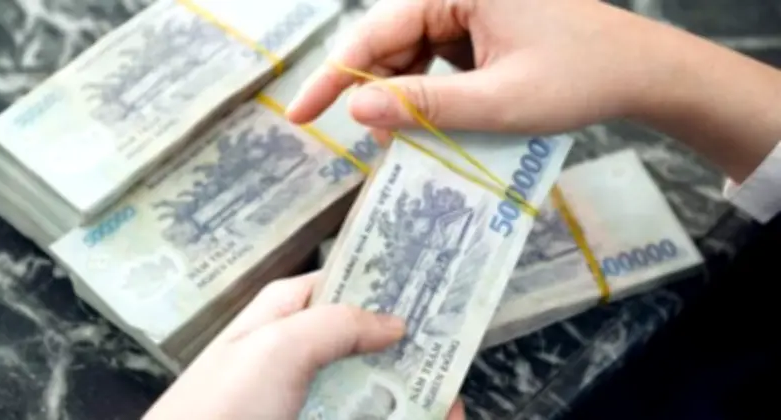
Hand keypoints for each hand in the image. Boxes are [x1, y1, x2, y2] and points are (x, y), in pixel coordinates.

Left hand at [143, 272, 465, 419]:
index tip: (437, 285)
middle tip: (457, 356)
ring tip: (453, 407)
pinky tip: (434, 417)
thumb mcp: (274, 348)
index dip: (387, 281)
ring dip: (415, 395)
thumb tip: (394, 322)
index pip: (346, 283)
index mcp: (286, 315)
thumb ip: (337, 323)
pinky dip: (400, 416)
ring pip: (374, 388)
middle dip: (413, 348)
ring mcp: (313, 399)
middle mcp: (303, 353)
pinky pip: (366, 415)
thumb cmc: (222, 409)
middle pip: (370, 341)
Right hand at [287, 0, 658, 134]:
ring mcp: (473, 10)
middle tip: (372, 147)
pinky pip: (441, 61)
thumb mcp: (499, 101)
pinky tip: (438, 124)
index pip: (378, 31)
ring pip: (414, 56)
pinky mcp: (484, 30)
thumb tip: (357, 112)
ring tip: (409, 142)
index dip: (335, 77)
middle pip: (393, 43)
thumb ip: (426, 106)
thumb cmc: (580, 78)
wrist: (640, 73)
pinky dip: (432, 94)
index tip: (299, 114)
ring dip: (405, 99)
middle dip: (377, 94)